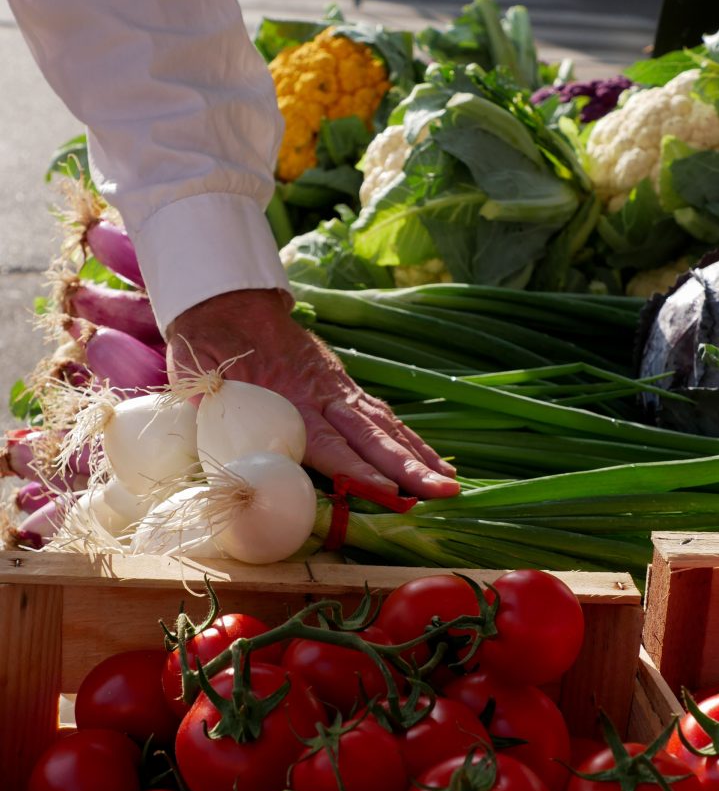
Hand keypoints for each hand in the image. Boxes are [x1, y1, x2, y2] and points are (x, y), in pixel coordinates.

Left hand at [166, 289, 459, 499]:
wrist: (225, 299)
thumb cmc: (208, 346)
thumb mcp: (197, 379)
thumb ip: (212, 415)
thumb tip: (217, 460)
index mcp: (288, 398)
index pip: (331, 443)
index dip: (360, 470)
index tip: (392, 492)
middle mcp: (322, 394)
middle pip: (372, 436)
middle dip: (409, 468)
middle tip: (444, 491)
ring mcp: (336, 387)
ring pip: (385, 424)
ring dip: (418, 455)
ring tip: (449, 482)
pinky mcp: (341, 383)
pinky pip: (381, 413)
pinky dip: (408, 437)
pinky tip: (428, 457)